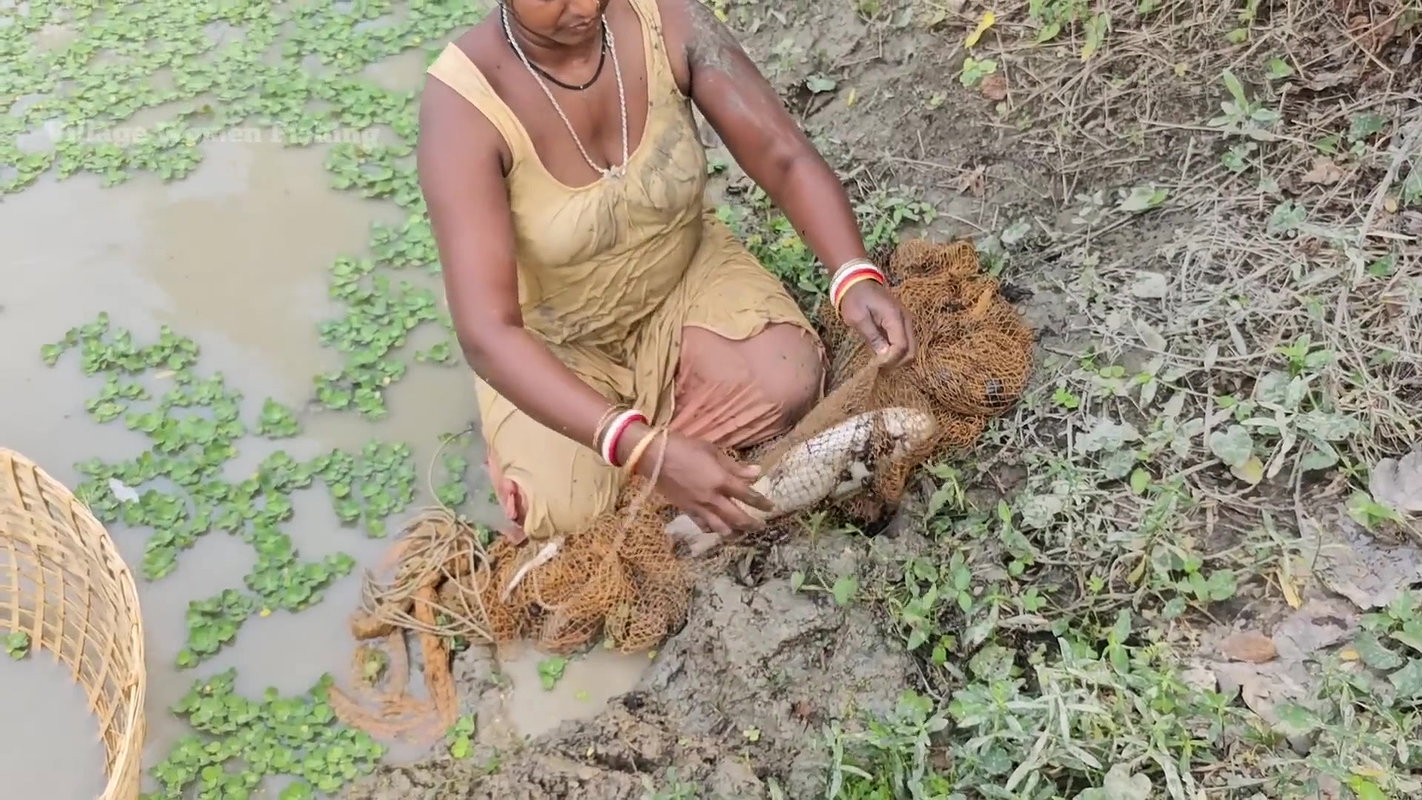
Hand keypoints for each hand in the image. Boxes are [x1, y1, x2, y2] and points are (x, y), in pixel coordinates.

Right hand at [627, 428, 772, 535]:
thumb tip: (756, 473)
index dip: (762, 502)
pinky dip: (712, 529)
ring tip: (741, 533)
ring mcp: (698, 507)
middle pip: (738, 517)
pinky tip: (716, 529)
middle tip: (761, 527)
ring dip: (734, 532)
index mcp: (721, 480)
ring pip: (721, 528)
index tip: (771, 507)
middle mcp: (713, 498)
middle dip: (752, 524)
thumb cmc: (684, 447)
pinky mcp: (686, 510)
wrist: (654, 457)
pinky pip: (702, 525)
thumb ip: (735, 466)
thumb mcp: (712, 451)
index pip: (748, 495)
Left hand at [838, 278, 915, 368]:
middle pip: (911, 350)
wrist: (858, 281)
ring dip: (898, 358)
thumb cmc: (855, 298)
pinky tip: (884, 353)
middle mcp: (905, 319)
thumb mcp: (858, 318)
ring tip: (881, 361)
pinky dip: (897, 350)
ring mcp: (906, 321)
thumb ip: (872, 337)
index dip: (891, 360)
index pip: (901, 346)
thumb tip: (884, 356)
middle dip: (897, 362)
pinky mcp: (902, 322)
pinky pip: (905, 341)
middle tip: (880, 366)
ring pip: (911, 347)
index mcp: (895, 317)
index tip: (877, 365)